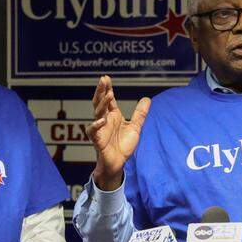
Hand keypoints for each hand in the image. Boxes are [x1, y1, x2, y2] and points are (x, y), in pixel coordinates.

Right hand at [89, 75, 150, 190]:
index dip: (107, 89)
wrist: (118, 163)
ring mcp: (100, 129)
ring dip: (102, 104)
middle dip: (101, 91)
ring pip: (97, 113)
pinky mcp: (97, 140)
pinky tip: (101, 120)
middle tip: (103, 79)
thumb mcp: (135, 127)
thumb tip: (148, 99)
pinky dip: (96, 125)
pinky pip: (94, 131)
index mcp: (113, 116)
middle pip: (100, 102)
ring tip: (108, 95)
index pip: (109, 100)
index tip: (106, 78)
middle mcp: (105, 120)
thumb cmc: (123, 146)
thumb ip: (139, 114)